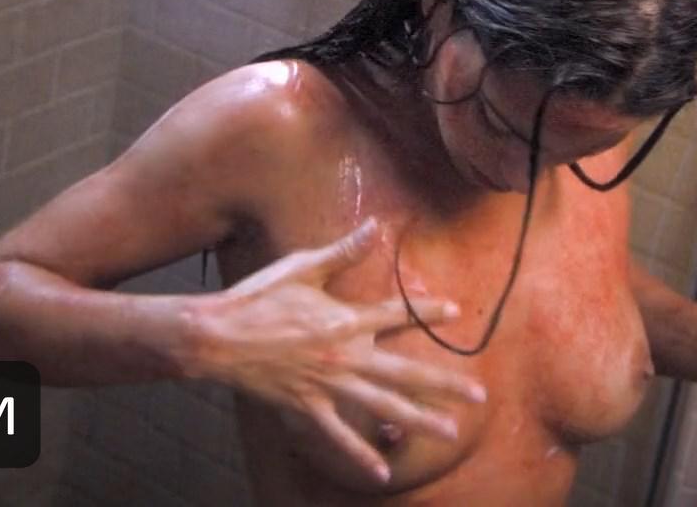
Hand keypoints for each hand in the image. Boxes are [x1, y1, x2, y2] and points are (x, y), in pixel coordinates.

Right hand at [179, 219, 485, 483]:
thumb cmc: (258, 297)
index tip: (457, 313)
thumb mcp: (303, 268)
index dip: (428, 313)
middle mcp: (344, 355)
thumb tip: (375, 225)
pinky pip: (339, 435)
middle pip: (405, 372)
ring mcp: (328, 384)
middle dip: (445, 385)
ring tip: (450, 432)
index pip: (396, 315)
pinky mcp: (307, 406)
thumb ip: (343, 252)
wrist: (218, 336)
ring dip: (420, 420)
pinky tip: (380, 472)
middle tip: (478, 395)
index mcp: (345, 319)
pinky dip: (359, 454)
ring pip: (384, 406)